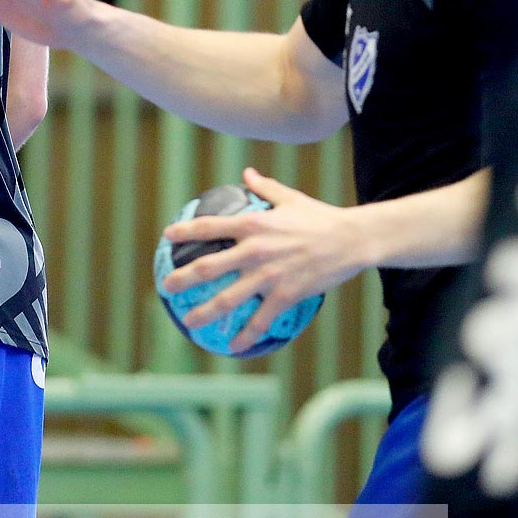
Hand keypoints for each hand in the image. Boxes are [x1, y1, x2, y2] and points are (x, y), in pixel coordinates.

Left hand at [159, 168, 367, 353]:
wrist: (351, 240)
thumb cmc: (320, 217)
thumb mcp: (289, 198)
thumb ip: (264, 187)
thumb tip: (247, 172)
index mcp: (253, 224)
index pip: (209, 227)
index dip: (185, 231)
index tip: (167, 236)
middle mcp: (255, 250)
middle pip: (209, 266)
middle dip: (183, 278)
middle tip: (166, 287)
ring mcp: (269, 275)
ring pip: (229, 298)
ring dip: (205, 312)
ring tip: (188, 322)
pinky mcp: (286, 294)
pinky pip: (261, 318)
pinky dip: (246, 334)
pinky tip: (234, 345)